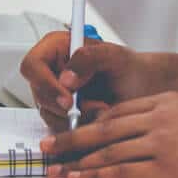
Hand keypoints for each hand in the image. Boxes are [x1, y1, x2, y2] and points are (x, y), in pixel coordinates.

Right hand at [19, 32, 177, 127]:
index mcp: (57, 48)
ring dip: (77, 120)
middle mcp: (51, 72)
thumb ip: (89, 58)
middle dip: (66, 108)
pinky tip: (101, 119)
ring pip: (49, 115)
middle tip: (96, 110)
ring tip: (105, 110)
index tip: (69, 100)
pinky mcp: (62, 116)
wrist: (144, 90)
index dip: (45, 84)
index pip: (32, 65)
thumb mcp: (115, 57)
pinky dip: (81, 130)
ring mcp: (55, 95)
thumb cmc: (131, 69)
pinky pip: (61, 130)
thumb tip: (65, 78)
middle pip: (38, 95)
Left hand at [41, 92, 177, 177]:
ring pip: (108, 152)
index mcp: (165, 102)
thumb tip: (166, 115)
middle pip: (103, 129)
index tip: (71, 130)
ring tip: (55, 171)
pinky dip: (97, 177)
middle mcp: (158, 119)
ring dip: (76, 162)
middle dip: (71, 140)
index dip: (89, 123)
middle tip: (47, 149)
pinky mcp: (166, 170)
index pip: (117, 112)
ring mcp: (160, 144)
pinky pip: (123, 174)